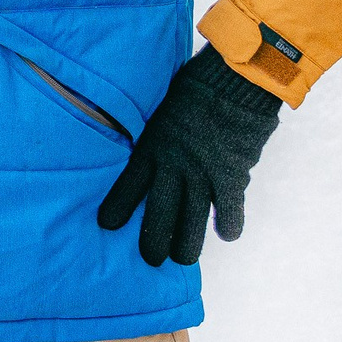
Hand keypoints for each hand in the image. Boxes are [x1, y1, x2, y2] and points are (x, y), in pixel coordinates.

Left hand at [95, 45, 283, 266]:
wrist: (234, 82)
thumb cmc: (194, 90)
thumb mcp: (161, 111)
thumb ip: (156, 137)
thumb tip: (148, 152)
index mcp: (153, 148)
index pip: (129, 185)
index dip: (118, 207)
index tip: (107, 225)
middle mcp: (175, 167)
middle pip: (160, 214)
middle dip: (153, 240)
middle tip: (151, 259)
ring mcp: (204, 175)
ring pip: (192, 222)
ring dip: (187, 245)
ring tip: (182, 259)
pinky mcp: (233, 177)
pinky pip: (230, 211)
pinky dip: (229, 225)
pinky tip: (226, 234)